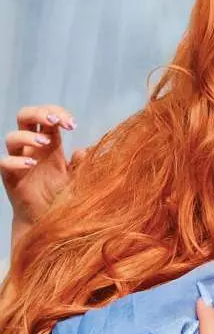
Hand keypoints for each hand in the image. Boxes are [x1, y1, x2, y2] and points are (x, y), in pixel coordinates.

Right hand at [0, 105, 85, 244]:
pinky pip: (4, 162)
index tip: (72, 124)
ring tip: (46, 143)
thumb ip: (82, 163)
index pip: (48, 118)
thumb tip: (86, 150)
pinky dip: (16, 160)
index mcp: (50, 145)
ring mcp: (20, 162)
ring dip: (29, 136)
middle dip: (39, 113)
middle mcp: (33, 149)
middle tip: (55, 121)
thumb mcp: (78, 177)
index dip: (57, 113)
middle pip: (25, 117)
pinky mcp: (11, 178)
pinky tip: (31, 164)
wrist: (51, 220)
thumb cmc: (63, 195)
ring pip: (12, 137)